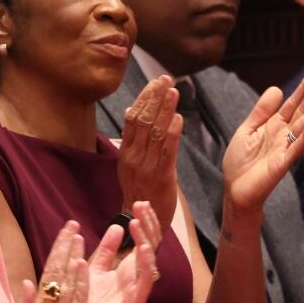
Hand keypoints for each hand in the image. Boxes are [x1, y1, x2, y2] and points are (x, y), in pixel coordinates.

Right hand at [17, 222, 89, 302]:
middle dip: (65, 245)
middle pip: (56, 269)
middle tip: (72, 225)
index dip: (57, 250)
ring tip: (79, 236)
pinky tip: (84, 263)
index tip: (65, 233)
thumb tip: (25, 282)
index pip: (47, 271)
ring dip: (73, 256)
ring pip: (67, 280)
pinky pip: (77, 298)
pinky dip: (80, 281)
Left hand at [84, 201, 161, 302]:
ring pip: (150, 259)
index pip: (143, 239)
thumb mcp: (96, 268)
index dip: (143, 221)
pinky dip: (146, 262)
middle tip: (142, 205)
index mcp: (129, 268)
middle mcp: (138, 277)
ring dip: (146, 239)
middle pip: (150, 244)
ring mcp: (139, 289)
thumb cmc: (87, 302)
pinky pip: (146, 279)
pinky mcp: (136, 302)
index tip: (139, 203)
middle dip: (147, 224)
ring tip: (138, 222)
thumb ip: (106, 249)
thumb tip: (117, 225)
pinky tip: (142, 247)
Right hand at [118, 76, 180, 226]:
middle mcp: (133, 156)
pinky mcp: (161, 177)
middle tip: (166, 79)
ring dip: (165, 110)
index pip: (132, 118)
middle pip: (143, 121)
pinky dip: (172, 134)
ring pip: (155, 132)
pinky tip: (178, 119)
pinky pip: (166, 152)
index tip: (155, 82)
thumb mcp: (132, 164)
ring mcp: (146, 166)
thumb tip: (136, 112)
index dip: (144, 98)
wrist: (141, 222)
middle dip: (155, 98)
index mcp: (126, 152)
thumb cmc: (141, 192)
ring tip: (174, 91)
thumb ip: (135, 141)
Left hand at [222, 70, 303, 210]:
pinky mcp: (282, 164)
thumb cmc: (240, 162)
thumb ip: (261, 111)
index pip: (293, 103)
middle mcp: (283, 135)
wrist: (234, 190)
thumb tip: (277, 89)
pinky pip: (295, 147)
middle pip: (302, 110)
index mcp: (274, 125)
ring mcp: (285, 149)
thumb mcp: (247, 130)